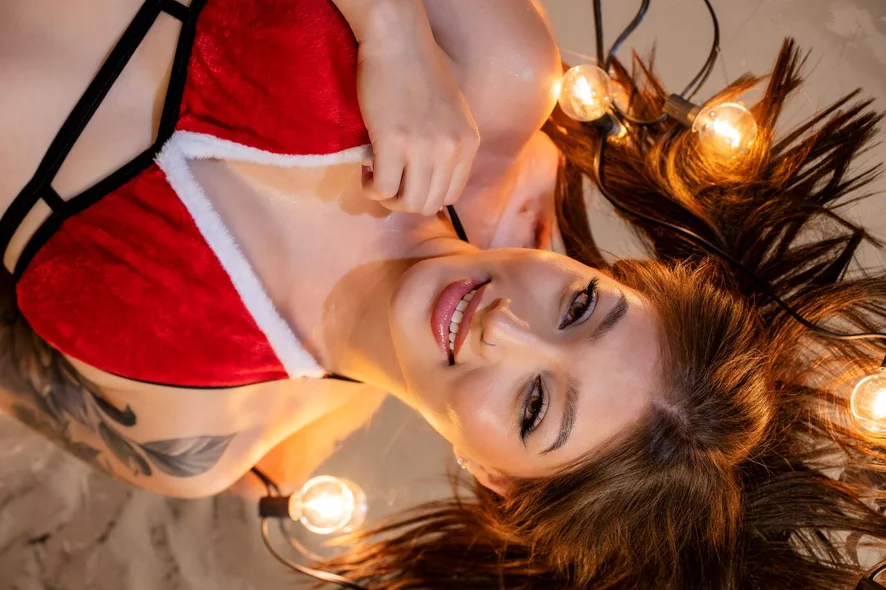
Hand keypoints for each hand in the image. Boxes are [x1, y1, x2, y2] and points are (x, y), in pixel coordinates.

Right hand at [356, 16, 479, 214]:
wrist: (398, 41)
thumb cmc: (420, 71)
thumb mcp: (451, 113)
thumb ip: (448, 144)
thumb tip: (429, 180)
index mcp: (468, 143)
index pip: (451, 195)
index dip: (424, 196)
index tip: (406, 181)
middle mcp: (452, 149)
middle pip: (429, 204)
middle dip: (404, 201)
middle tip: (387, 182)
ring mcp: (425, 148)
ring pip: (408, 202)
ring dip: (387, 198)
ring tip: (376, 176)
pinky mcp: (394, 143)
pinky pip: (384, 188)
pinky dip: (372, 188)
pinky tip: (367, 170)